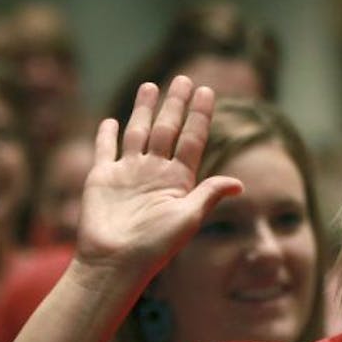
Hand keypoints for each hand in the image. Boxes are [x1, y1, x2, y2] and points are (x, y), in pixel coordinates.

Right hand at [76, 77, 239, 281]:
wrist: (114, 263)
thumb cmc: (153, 246)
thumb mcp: (188, 218)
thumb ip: (209, 195)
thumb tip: (240, 184)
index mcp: (177, 180)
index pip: (192, 139)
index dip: (200, 115)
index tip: (208, 91)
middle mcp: (153, 172)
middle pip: (167, 129)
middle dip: (175, 104)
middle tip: (184, 78)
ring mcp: (127, 173)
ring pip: (138, 132)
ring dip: (144, 110)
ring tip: (151, 85)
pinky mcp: (102, 178)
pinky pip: (105, 150)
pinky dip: (106, 135)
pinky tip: (110, 120)